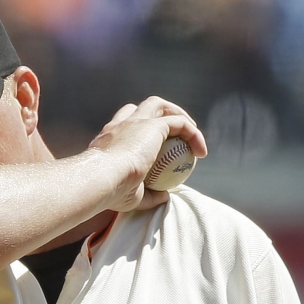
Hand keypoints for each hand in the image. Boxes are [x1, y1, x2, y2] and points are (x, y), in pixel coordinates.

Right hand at [88, 97, 206, 212]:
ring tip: (192, 136)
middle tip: (177, 136)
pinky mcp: (152, 125)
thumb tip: (164, 196)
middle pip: (142, 108)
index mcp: (109, 139)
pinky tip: (201, 152)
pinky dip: (193, 134)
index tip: (156, 148)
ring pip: (160, 106)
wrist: (101, 179)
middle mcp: (120, 125)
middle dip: (161, 114)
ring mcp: (135, 122)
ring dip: (178, 115)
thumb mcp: (131, 197)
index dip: (141, 130)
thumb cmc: (112, 191)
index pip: (124, 123)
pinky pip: (180, 124)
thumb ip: (148, 194)